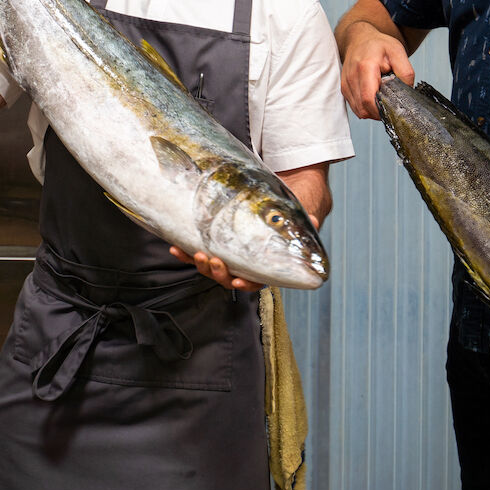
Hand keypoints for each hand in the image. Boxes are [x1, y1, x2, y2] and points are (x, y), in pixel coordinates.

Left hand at [168, 213, 320, 291]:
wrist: (269, 206)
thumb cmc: (283, 216)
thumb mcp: (294, 217)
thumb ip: (304, 222)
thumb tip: (314, 221)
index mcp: (264, 265)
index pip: (257, 280)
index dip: (247, 283)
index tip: (239, 280)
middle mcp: (244, 265)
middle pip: (229, 277)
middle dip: (217, 272)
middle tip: (211, 259)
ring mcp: (226, 257)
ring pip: (210, 268)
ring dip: (199, 264)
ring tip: (192, 253)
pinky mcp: (211, 246)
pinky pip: (197, 253)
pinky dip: (185, 252)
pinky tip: (175, 247)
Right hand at [339, 21, 414, 119]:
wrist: (360, 39)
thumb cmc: (378, 45)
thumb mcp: (398, 52)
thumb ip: (406, 72)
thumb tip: (407, 92)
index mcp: (366, 67)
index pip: (369, 99)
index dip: (381, 110)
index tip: (393, 107)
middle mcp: (352, 76)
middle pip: (363, 108)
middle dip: (378, 112)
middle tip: (390, 103)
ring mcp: (346, 83)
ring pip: (359, 110)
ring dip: (372, 111)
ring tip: (382, 98)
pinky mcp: (344, 88)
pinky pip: (355, 107)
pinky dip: (365, 107)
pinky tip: (374, 98)